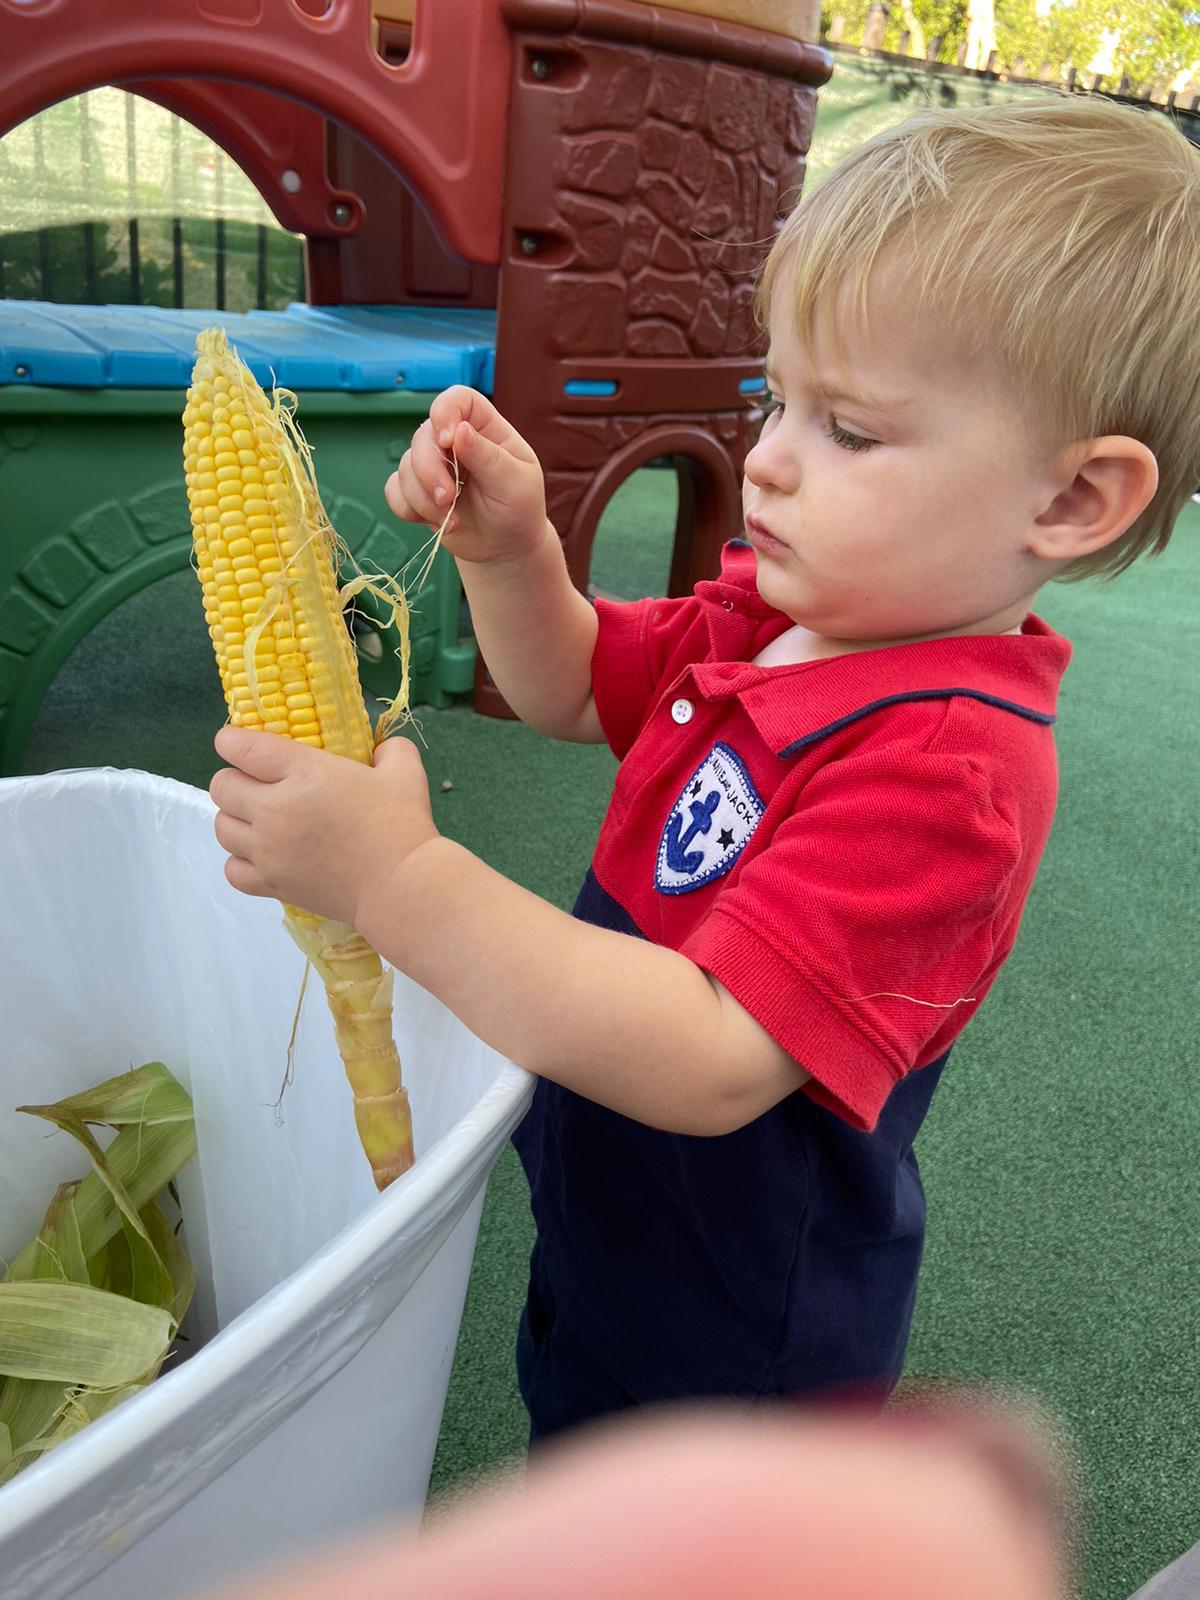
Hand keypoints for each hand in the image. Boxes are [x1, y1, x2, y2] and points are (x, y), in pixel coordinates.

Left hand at [209, 727, 437, 927]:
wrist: (400, 887)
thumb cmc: (402, 826)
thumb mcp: (404, 772)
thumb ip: (391, 750)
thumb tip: (382, 749)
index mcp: (304, 773)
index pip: (242, 747)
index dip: (232, 741)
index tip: (238, 743)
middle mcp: (275, 809)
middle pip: (222, 786)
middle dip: (234, 778)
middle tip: (257, 782)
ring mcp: (269, 850)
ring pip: (221, 827)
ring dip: (235, 818)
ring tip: (259, 820)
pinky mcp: (272, 884)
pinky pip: (232, 869)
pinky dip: (240, 860)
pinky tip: (261, 855)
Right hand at [385, 385, 551, 565]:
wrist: (506, 548)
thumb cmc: (518, 510)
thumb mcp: (515, 483)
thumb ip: (487, 457)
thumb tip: (460, 430)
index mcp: (484, 428)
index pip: (458, 399)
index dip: (446, 412)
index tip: (448, 440)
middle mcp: (455, 441)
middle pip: (422, 437)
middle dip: (430, 471)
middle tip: (448, 499)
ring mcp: (434, 466)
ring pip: (405, 467)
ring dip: (423, 498)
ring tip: (450, 520)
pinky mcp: (418, 492)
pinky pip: (394, 491)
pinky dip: (409, 509)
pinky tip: (435, 522)